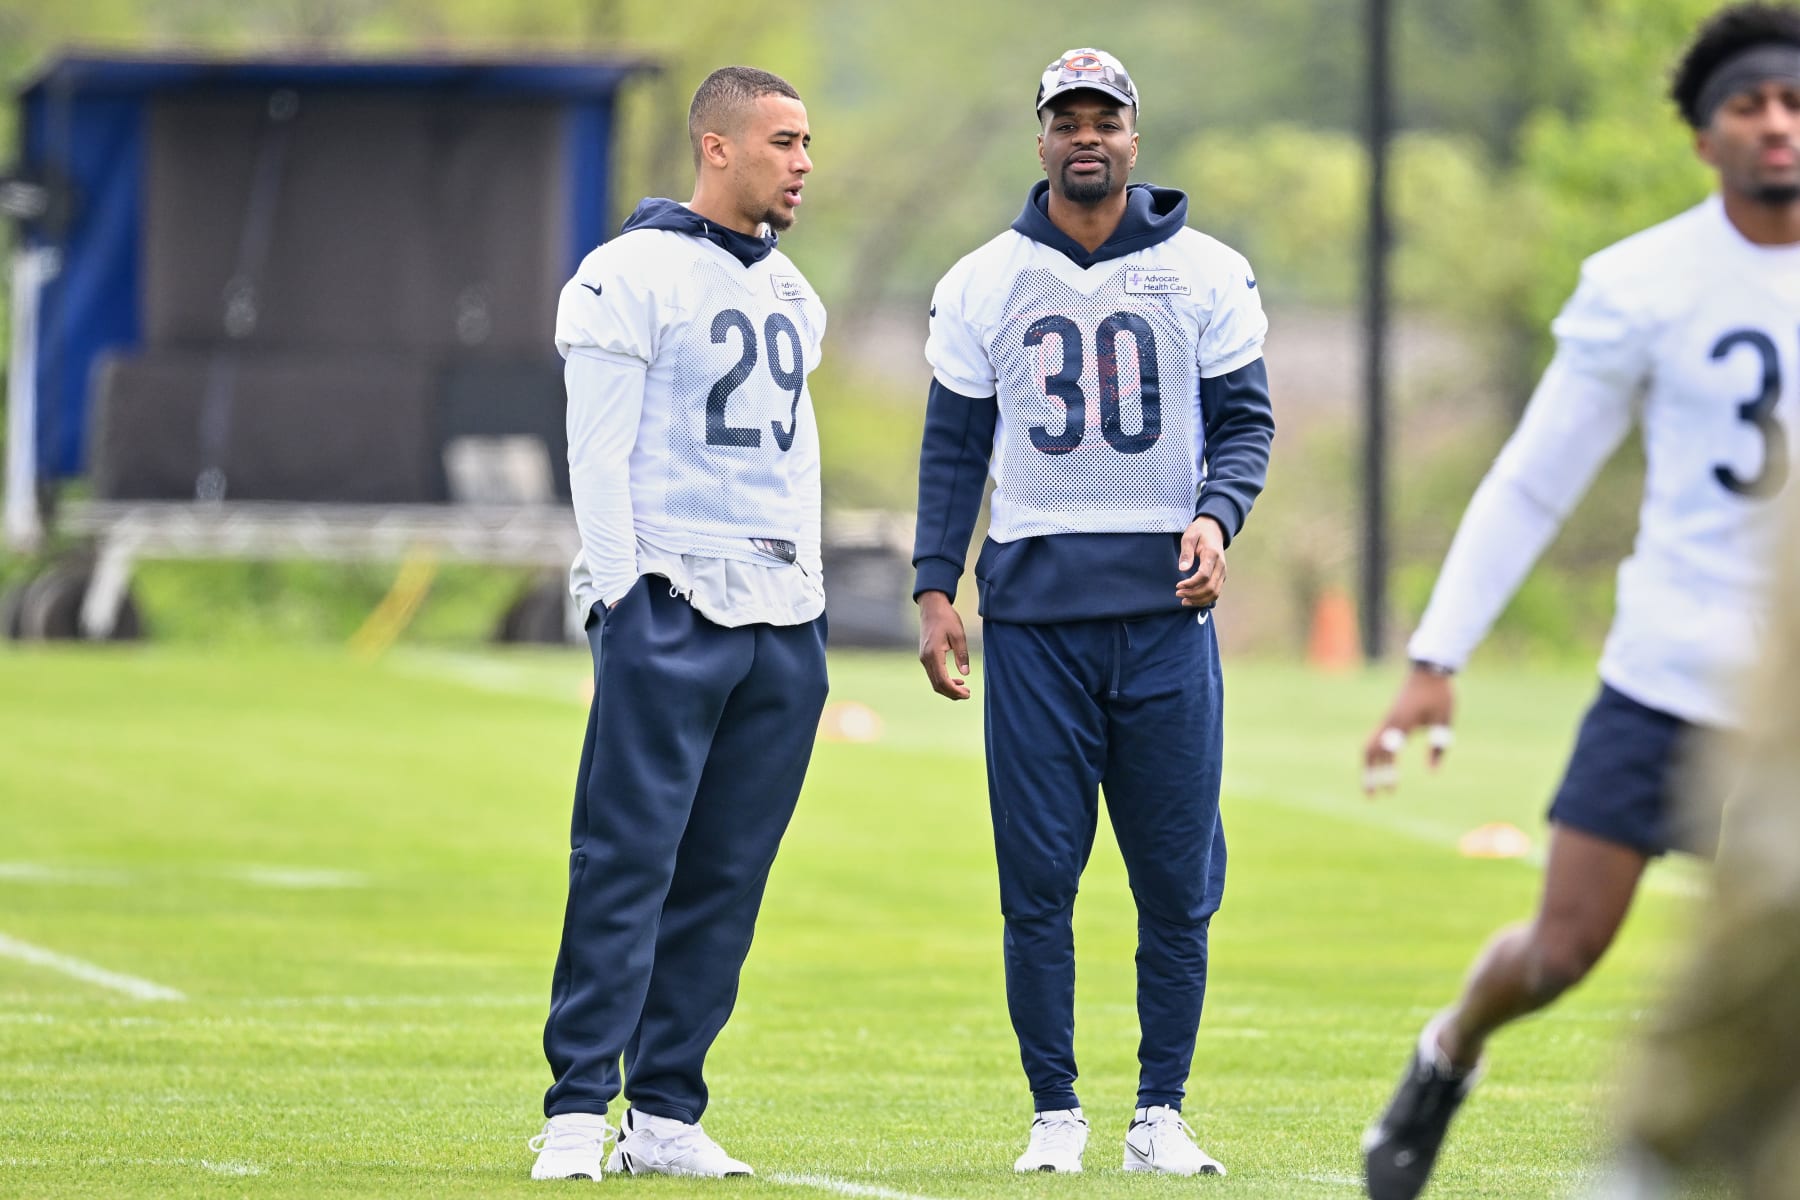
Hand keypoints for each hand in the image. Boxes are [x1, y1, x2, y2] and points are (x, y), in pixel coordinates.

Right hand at [917, 590, 971, 700]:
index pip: (943, 680)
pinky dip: (944, 681)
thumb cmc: (946, 618)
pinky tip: (956, 680)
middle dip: (952, 693)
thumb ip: (962, 655)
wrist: (932, 607)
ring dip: (948, 688)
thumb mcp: (959, 635)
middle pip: (937, 684)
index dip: (955, 690)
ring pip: (934, 681)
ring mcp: (924, 658)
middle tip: (967, 695)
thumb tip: (965, 674)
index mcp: (934, 654)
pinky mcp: (925, 656)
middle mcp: (926, 659)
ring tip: (964, 690)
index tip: (967, 694)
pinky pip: (933, 674)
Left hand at [1175, 516, 1226, 607]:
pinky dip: (1205, 599)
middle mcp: (1221, 565)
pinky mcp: (1221, 576)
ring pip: (1214, 593)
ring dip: (1199, 600)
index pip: (1204, 575)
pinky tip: (1193, 600)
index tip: (1178, 585)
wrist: (1214, 528)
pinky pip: (1216, 592)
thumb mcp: (1189, 537)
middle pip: (1210, 587)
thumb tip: (1182, 569)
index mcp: (1212, 555)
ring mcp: (1223, 572)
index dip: (1190, 583)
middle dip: (1193, 594)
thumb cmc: (1199, 532)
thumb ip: (1186, 553)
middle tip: (1178, 594)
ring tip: (1184, 601)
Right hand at [1362, 665, 1456, 793]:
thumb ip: (1438, 746)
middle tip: (1372, 797)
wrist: (1429, 670)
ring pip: (1370, 746)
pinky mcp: (1390, 719)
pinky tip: (1384, 768)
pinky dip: (1375, 756)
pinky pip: (1376, 740)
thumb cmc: (1439, 694)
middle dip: (1368, 775)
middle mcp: (1389, 723)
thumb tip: (1432, 772)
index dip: (1385, 773)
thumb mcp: (1444, 721)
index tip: (1390, 791)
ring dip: (1370, 767)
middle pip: (1369, 752)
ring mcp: (1387, 721)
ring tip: (1375, 785)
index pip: (1387, 752)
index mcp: (1402, 724)